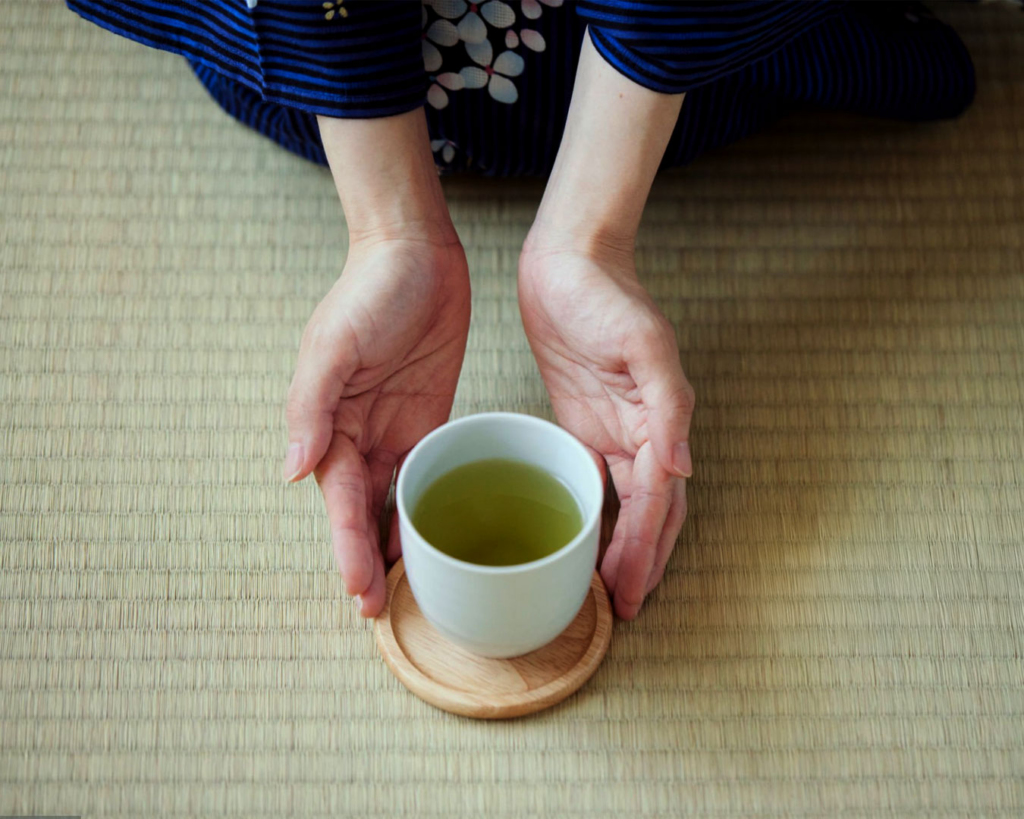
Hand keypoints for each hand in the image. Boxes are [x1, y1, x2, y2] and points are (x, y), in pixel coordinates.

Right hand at [285, 235, 470, 616]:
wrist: (416, 253)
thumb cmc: (369, 292)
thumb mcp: (334, 346)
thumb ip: (310, 408)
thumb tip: (291, 473)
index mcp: (329, 424)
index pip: (340, 500)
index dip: (347, 546)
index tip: (359, 591)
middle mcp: (359, 435)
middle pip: (363, 512)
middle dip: (368, 562)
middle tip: (381, 613)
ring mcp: (395, 430)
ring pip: (393, 502)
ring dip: (397, 546)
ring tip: (410, 592)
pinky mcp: (431, 419)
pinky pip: (427, 474)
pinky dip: (426, 510)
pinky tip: (437, 539)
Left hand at [519, 239, 693, 618]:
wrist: (566, 262)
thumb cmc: (605, 294)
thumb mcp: (642, 341)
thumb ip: (667, 404)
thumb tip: (682, 467)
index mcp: (659, 419)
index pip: (658, 502)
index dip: (648, 549)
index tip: (634, 591)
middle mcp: (641, 433)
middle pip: (651, 514)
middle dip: (641, 561)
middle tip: (626, 607)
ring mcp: (612, 430)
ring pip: (625, 505)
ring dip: (621, 547)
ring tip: (609, 589)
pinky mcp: (582, 423)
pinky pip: (593, 480)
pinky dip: (593, 515)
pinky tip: (581, 540)